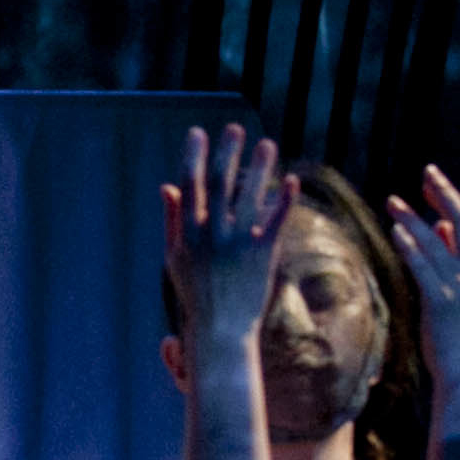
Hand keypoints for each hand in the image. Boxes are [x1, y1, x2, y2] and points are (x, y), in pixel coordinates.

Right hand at [163, 124, 292, 344]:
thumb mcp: (175, 257)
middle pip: (221, 184)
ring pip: (249, 197)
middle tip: (236, 129)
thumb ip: (172, 220)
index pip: (190, 186)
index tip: (199, 132)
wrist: (220, 330)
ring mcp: (238, 245)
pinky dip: (283, 199)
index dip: (194, 157)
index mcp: (188, 234)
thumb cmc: (196, 293)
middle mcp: (212, 236)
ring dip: (259, 168)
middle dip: (228, 154)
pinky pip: (274, 220)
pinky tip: (291, 180)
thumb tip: (167, 186)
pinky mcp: (262, 255)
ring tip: (268, 144)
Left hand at [388, 164, 459, 397]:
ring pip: (436, 243)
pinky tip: (396, 232)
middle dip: (443, 194)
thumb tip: (442, 226)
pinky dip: (411, 247)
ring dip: (413, 219)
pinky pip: (424, 268)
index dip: (450, 198)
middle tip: (426, 172)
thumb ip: (453, 257)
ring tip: (394, 202)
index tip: (432, 180)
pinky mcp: (443, 302)